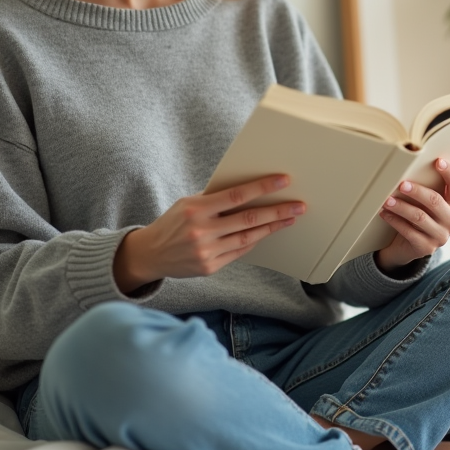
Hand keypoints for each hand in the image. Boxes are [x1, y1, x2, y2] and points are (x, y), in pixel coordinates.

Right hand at [114, 174, 303, 293]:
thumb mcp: (188, 203)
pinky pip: (239, 252)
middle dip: (277, 212)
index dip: (262, 188)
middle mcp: (202, 231)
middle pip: (248, 219)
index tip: (283, 181)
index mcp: (196, 209)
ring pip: (248, 238)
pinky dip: (255, 241)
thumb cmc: (173, 222)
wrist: (150, 253)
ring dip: (272, 228)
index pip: (236, 196)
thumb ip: (215, 199)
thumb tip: (249, 190)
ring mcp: (206, 252)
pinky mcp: (210, 268)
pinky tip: (267, 232)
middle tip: (298, 206)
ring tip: (289, 219)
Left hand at [375, 158, 449, 274]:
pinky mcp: (426, 248)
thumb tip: (410, 165)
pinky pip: (409, 232)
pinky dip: (395, 221)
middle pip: (436, 201)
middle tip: (402, 184)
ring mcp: (441, 236)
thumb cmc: (421, 215)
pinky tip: (385, 213)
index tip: (437, 161)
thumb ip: (428, 186)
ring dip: (401, 207)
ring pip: (419, 217)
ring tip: (387, 200)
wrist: (410, 245)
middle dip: (417, 191)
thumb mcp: (428, 201)